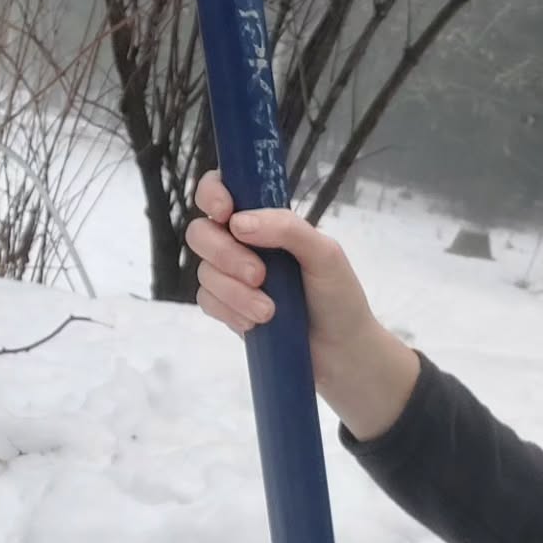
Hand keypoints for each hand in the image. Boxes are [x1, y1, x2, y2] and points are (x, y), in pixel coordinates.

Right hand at [185, 170, 418, 437]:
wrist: (340, 353)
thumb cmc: (339, 297)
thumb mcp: (325, 255)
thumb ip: (288, 229)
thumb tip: (238, 223)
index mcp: (267, 221)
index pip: (224, 190)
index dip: (213, 194)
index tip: (226, 213)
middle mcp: (243, 244)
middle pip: (202, 232)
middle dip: (225, 254)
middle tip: (259, 276)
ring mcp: (232, 277)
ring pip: (204, 270)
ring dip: (233, 292)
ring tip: (268, 312)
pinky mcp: (227, 308)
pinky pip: (207, 301)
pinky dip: (228, 311)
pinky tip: (253, 324)